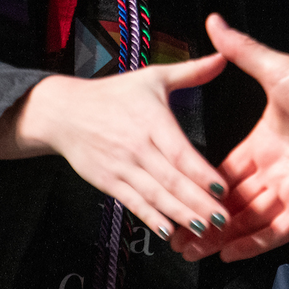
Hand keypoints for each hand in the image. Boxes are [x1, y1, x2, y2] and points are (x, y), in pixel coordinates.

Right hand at [0, 55, 232, 242]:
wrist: (64, 112)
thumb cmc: (112, 94)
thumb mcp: (152, 77)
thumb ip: (191, 71)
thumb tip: (223, 57)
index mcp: (151, 120)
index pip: (180, 151)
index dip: (201, 172)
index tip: (223, 187)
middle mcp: (137, 147)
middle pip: (171, 179)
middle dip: (198, 201)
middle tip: (222, 219)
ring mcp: (122, 167)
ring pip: (155, 196)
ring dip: (180, 215)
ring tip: (203, 229)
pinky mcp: (109, 182)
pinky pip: (134, 203)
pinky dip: (151, 218)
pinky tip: (168, 232)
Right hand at [175, 14, 288, 261]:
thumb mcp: (277, 70)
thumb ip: (242, 51)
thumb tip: (215, 22)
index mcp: (266, 142)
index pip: (227, 170)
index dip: (202, 184)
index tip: (175, 193)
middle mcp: (277, 170)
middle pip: (232, 202)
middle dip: (203, 217)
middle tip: (175, 233)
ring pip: (248, 221)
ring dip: (219, 236)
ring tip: (188, 249)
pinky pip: (275, 232)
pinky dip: (251, 244)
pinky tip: (226, 253)